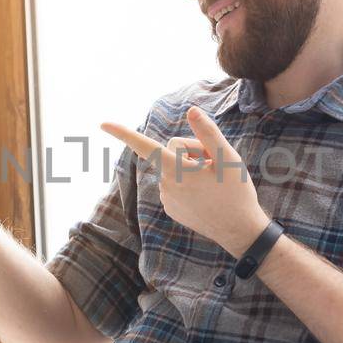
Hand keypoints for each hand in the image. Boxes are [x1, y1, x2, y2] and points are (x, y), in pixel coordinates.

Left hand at [100, 104, 268, 256]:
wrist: (239, 231)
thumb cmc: (236, 192)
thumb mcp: (227, 158)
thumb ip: (207, 133)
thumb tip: (191, 110)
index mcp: (176, 170)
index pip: (145, 146)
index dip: (124, 133)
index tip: (103, 124)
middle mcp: (166, 185)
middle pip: (172, 150)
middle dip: (192, 150)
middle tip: (214, 163)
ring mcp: (167, 199)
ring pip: (174, 168)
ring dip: (191, 168)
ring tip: (213, 182)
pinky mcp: (172, 209)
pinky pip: (176, 185)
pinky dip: (189, 184)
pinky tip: (207, 195)